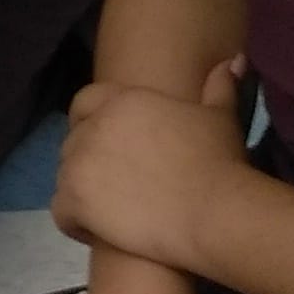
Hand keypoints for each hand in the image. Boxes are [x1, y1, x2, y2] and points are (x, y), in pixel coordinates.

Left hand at [52, 58, 252, 273]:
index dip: (90, 122)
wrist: (212, 210)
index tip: (107, 145)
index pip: (85, 102)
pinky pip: (60, 211)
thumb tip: (233, 61)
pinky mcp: (74, 200)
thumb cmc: (218, 162)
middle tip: (116, 184)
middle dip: (89, 161)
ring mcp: (80, 163)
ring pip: (65, 176)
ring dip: (83, 192)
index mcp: (123, 100)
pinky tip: (99, 232)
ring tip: (112, 211)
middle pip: (74, 141)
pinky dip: (75, 223)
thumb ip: (220, 86)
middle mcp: (95, 126)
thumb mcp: (220, 117)